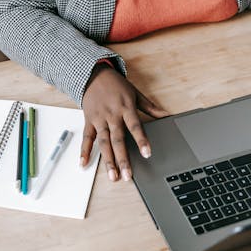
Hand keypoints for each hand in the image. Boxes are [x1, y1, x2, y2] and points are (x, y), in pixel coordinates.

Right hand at [81, 64, 167, 181]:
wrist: (94, 75)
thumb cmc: (117, 85)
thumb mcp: (135, 94)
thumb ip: (151, 108)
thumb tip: (168, 116)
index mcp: (126, 108)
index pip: (135, 126)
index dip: (141, 140)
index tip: (147, 153)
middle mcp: (112, 115)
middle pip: (118, 139)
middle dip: (123, 159)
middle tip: (128, 176)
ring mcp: (99, 119)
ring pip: (103, 142)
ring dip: (108, 160)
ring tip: (113, 176)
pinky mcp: (89, 121)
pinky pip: (87, 138)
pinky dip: (84, 151)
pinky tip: (83, 163)